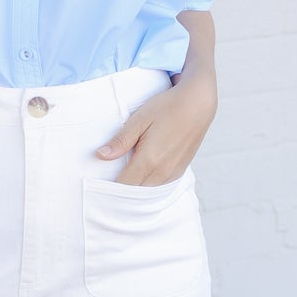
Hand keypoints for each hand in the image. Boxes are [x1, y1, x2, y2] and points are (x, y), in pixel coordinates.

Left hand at [96, 76, 218, 184]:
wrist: (198, 104)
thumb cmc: (167, 107)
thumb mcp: (139, 119)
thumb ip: (120, 140)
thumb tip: (100, 156)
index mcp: (148, 160)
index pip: (123, 186)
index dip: (109, 187)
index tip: (97, 184)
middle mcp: (162, 171)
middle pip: (135, 192)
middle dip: (120, 191)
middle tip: (106, 182)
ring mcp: (173, 173)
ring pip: (148, 191)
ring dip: (135, 188)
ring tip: (122, 178)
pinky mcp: (180, 170)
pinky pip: (160, 185)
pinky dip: (148, 184)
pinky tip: (140, 175)